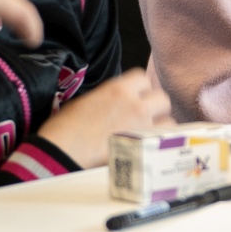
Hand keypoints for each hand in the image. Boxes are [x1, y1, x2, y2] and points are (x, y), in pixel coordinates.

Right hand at [35, 68, 172, 169]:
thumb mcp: (85, 102)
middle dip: (155, 107)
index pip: (143, 78)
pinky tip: (151, 149)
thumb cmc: (64, 129)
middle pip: (161, 98)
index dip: (140, 89)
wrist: (61, 152)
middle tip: (145, 118)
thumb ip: (108, 98)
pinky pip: (164, 142)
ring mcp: (142, 126)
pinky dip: (160, 144)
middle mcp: (135, 104)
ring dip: (160, 126)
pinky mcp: (144, 147)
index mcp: (118, 89)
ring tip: (149, 135)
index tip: (136, 98)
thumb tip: (117, 103)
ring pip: (168, 120)